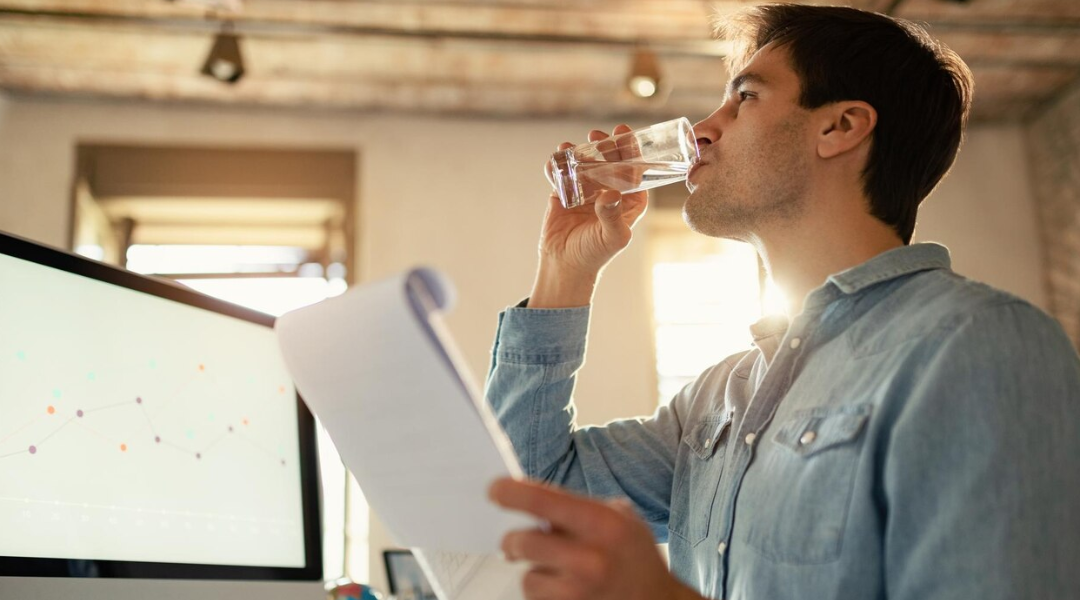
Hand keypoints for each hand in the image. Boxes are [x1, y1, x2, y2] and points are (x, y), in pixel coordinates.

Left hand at [489, 478, 702, 599]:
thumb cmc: (635, 556)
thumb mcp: (620, 518)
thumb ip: (579, 507)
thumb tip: (531, 499)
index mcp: (602, 524)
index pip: (542, 500)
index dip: (511, 493)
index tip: (494, 490)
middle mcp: (589, 559)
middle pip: (522, 542)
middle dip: (513, 541)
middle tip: (514, 541)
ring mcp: (579, 592)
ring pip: (527, 576)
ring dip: (534, 571)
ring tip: (557, 570)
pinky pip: (536, 598)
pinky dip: (543, 592)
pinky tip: (564, 588)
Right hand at [528, 125, 648, 307]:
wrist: (565, 265)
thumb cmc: (595, 254)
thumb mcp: (611, 237)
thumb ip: (612, 215)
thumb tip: (611, 194)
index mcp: (630, 200)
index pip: (634, 170)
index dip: (631, 149)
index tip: (622, 134)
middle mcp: (610, 192)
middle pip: (610, 161)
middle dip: (604, 145)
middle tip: (596, 135)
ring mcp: (586, 191)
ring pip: (585, 164)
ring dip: (579, 151)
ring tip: (570, 146)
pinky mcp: (564, 193)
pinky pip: (562, 174)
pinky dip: (557, 165)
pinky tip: (554, 161)